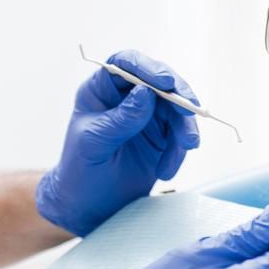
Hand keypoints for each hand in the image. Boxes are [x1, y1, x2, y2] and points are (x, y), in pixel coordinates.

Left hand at [36, 50, 200, 236]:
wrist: (89, 205)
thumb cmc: (80, 169)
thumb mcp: (94, 142)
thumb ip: (120, 119)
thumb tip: (146, 92)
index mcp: (102, 89)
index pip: (125, 63)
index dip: (146, 67)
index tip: (165, 81)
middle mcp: (127, 97)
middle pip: (160, 81)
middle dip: (178, 94)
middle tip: (189, 110)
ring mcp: (147, 117)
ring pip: (176, 109)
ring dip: (185, 127)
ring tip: (186, 147)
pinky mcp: (162, 138)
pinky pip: (180, 135)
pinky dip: (179, 151)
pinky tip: (166, 170)